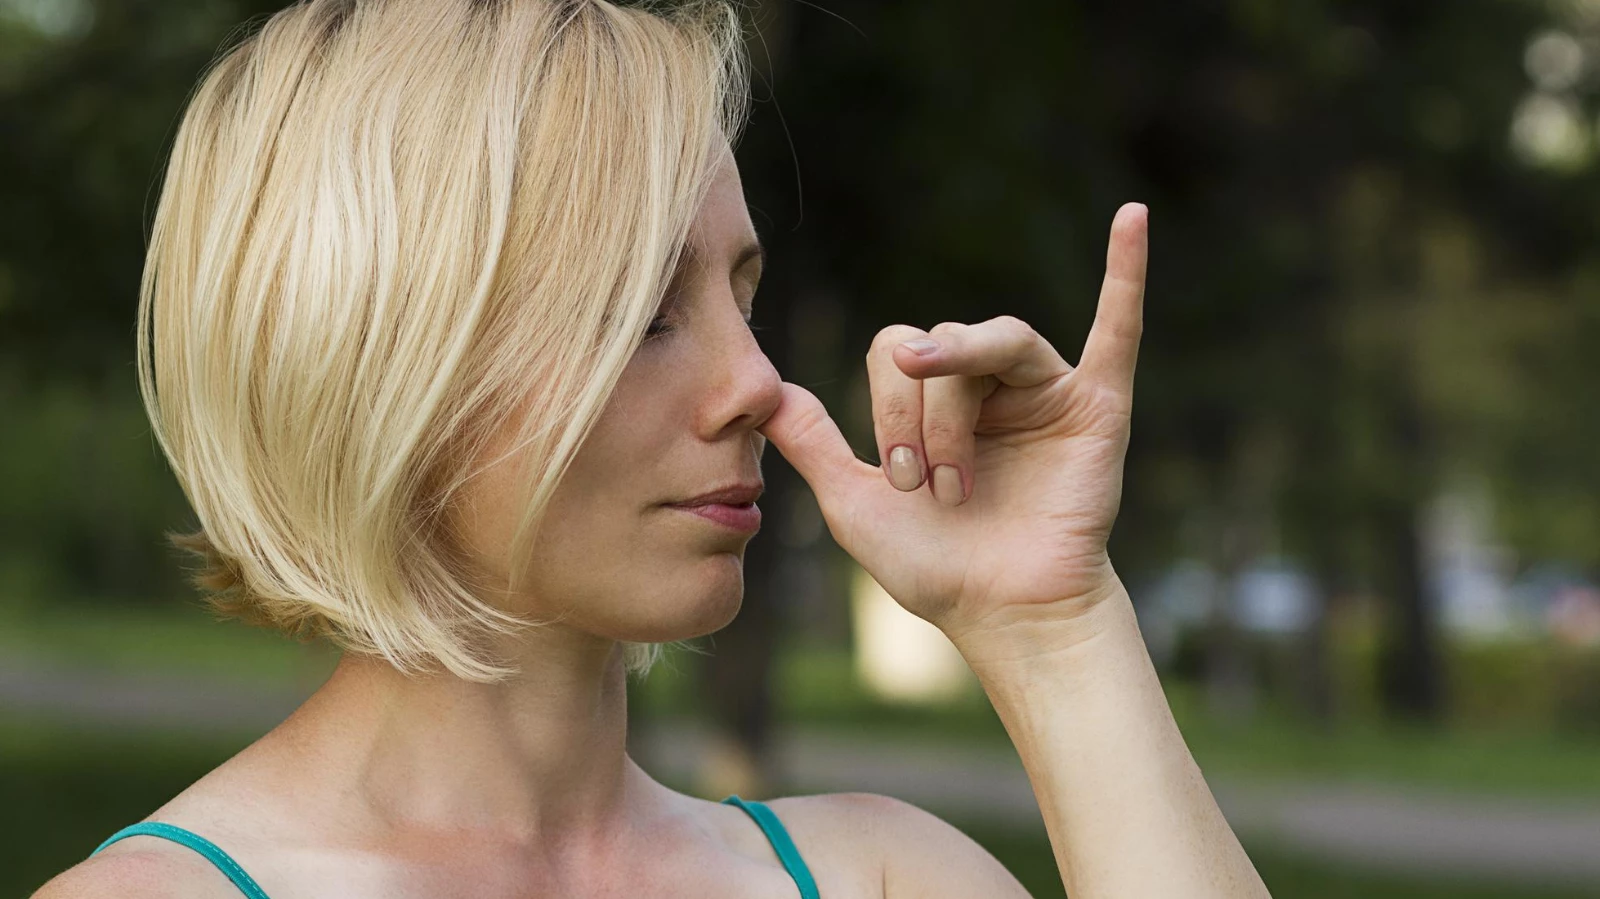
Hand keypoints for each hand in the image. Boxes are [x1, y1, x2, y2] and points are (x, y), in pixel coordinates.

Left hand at [757, 203, 1147, 647]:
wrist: (1003, 614)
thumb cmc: (935, 565)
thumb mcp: (853, 502)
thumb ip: (812, 442)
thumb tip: (763, 390)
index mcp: (936, 397)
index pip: (900, 349)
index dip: (887, 405)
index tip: (896, 482)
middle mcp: (990, 383)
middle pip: (945, 341)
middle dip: (923, 416)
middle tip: (926, 485)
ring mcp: (1046, 390)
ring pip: (998, 341)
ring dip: (962, 409)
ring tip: (954, 473)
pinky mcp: (1097, 408)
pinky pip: (1118, 330)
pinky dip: (1127, 273)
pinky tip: (1133, 219)